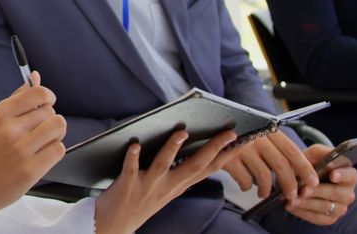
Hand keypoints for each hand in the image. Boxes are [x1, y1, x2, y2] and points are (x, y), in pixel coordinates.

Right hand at [0, 72, 66, 213]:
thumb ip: (17, 99)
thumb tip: (36, 76)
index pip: (37, 93)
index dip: (48, 96)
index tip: (48, 102)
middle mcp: (9, 130)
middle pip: (50, 111)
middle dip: (49, 119)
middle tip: (39, 130)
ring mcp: (21, 150)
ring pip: (58, 127)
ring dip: (55, 134)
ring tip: (44, 141)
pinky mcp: (31, 169)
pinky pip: (58, 149)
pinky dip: (54, 151)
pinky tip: (42, 155)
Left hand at [93, 130, 238, 232]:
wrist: (116, 225)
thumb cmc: (141, 202)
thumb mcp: (168, 190)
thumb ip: (180, 172)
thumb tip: (192, 146)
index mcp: (179, 185)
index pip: (207, 169)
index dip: (225, 156)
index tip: (240, 142)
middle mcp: (168, 186)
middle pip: (194, 165)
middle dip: (212, 148)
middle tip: (228, 133)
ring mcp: (148, 185)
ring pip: (163, 164)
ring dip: (172, 148)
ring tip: (182, 133)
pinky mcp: (128, 184)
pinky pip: (130, 168)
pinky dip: (132, 157)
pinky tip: (135, 145)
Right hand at [222, 131, 318, 200]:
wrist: (207, 122)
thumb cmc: (236, 130)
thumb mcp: (256, 130)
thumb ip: (273, 144)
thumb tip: (296, 169)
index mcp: (266, 128)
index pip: (291, 150)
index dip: (304, 168)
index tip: (313, 181)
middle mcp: (256, 136)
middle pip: (281, 165)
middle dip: (289, 184)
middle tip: (291, 195)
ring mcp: (241, 147)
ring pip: (264, 176)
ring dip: (267, 189)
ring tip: (264, 193)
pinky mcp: (227, 158)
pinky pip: (245, 180)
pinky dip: (247, 186)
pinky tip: (246, 184)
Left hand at [285, 145, 356, 225]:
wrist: (302, 179)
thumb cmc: (311, 164)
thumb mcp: (313, 154)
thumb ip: (319, 152)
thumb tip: (325, 156)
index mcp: (349, 175)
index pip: (350, 175)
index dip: (342, 175)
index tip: (332, 175)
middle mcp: (348, 193)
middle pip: (336, 193)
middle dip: (318, 191)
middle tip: (303, 190)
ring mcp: (341, 207)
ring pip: (326, 207)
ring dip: (307, 203)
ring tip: (291, 199)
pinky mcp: (330, 218)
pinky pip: (317, 218)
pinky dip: (303, 212)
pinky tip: (290, 206)